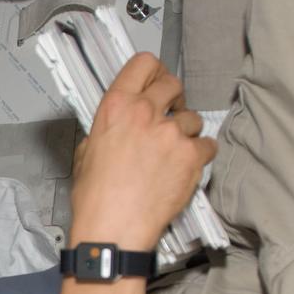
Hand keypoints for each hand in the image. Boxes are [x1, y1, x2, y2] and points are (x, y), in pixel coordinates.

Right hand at [69, 53, 216, 248]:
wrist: (114, 229)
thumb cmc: (96, 199)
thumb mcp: (86, 152)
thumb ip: (107, 130)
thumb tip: (120, 128)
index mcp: (116, 107)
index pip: (143, 64)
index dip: (153, 71)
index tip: (156, 81)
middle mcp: (145, 113)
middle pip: (173, 85)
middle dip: (174, 99)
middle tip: (170, 115)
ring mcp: (171, 133)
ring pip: (193, 118)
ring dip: (186, 133)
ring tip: (172, 155)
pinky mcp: (191, 156)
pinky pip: (207, 145)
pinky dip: (199, 156)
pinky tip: (183, 170)